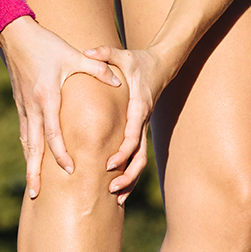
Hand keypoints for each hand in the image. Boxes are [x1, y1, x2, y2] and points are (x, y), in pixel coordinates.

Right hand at [0, 17, 121, 198]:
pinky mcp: (21, 104)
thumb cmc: (46, 44)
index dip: (60, 153)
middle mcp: (32, 106)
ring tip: (31, 187)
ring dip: (29, 165)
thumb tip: (119, 80)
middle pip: (33, 147)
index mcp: (47, 97)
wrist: (14, 33)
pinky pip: (24, 132)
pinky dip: (27, 149)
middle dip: (34, 171)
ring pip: (26, 142)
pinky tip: (30, 160)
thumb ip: (97, 69)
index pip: (53, 133)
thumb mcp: (73, 55)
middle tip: (35, 193)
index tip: (70, 170)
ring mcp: (24, 107)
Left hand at [82, 45, 173, 203]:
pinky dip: (129, 174)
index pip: (131, 136)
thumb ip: (105, 54)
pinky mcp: (139, 131)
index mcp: (138, 108)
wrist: (162, 65)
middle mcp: (141, 122)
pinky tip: (119, 190)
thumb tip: (88, 52)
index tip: (109, 165)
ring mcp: (142, 128)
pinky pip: (136, 157)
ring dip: (130, 181)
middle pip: (139, 157)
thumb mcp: (122, 54)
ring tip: (116, 199)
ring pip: (140, 161)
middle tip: (111, 190)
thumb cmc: (139, 60)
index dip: (121, 153)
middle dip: (127, 176)